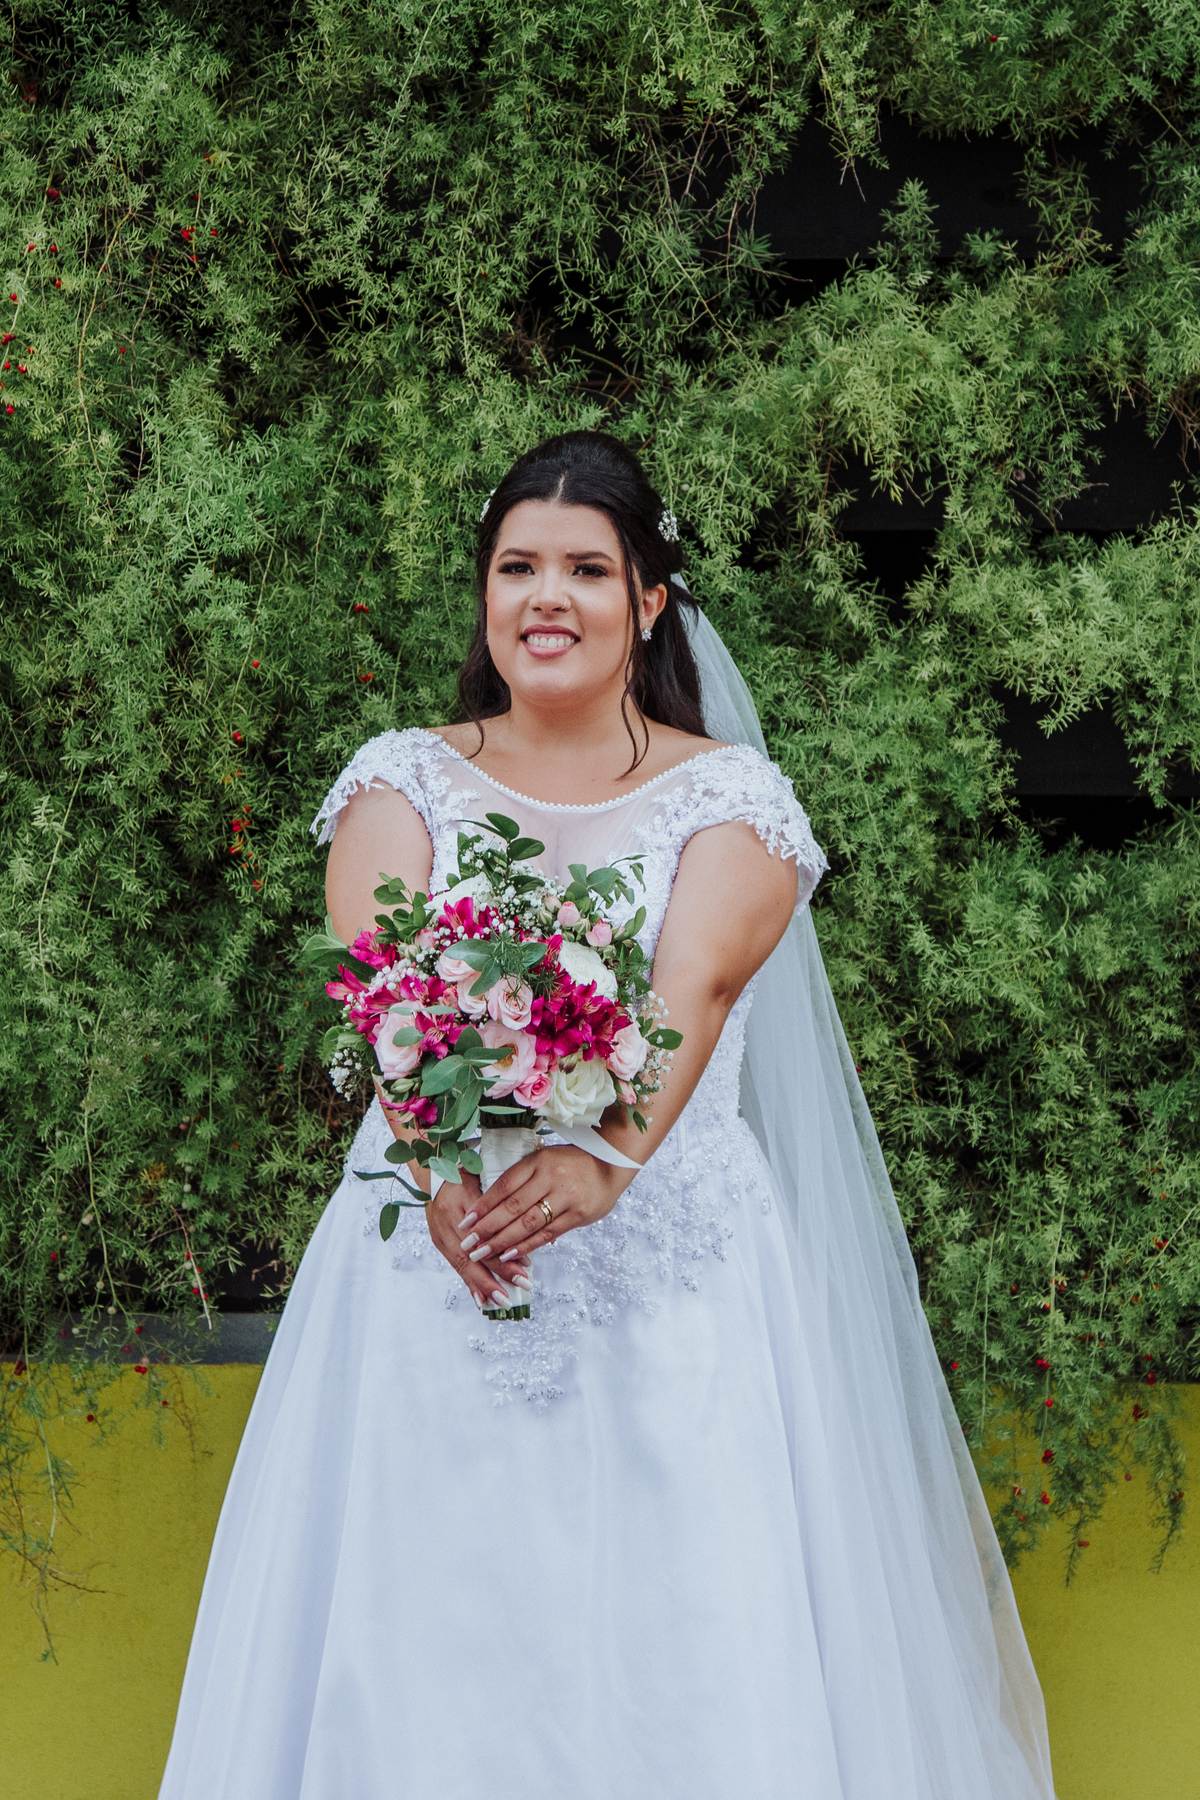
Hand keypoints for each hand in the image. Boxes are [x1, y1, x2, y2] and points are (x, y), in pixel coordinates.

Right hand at [423, 1173, 531, 1310]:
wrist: (433, 1170)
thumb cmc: (467, 1172)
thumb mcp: (484, 1178)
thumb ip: (502, 1203)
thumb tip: (529, 1230)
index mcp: (462, 1199)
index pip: (486, 1232)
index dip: (505, 1250)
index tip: (526, 1265)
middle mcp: (448, 1219)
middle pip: (474, 1253)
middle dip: (498, 1274)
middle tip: (522, 1286)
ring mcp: (440, 1232)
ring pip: (463, 1264)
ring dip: (484, 1285)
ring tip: (502, 1301)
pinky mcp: (438, 1240)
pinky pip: (454, 1266)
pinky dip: (469, 1283)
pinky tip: (480, 1299)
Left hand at [452, 1146, 629, 1272]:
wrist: (611, 1164)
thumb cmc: (571, 1163)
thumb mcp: (544, 1161)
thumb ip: (521, 1179)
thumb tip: (488, 1206)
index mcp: (538, 1161)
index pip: (504, 1185)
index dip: (483, 1205)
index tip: (466, 1221)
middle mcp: (551, 1177)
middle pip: (512, 1207)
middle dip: (487, 1228)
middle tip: (468, 1244)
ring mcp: (567, 1196)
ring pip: (528, 1223)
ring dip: (503, 1241)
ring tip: (483, 1253)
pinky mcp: (579, 1214)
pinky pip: (548, 1233)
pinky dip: (527, 1245)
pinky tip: (510, 1254)